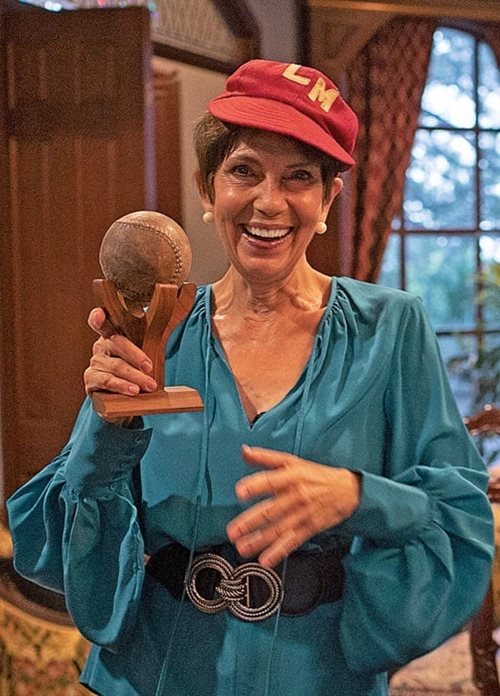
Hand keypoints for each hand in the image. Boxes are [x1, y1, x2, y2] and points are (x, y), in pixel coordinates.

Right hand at [83, 308, 156, 414]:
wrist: (126, 392)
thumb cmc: (136, 366)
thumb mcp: (144, 350)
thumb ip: (154, 336)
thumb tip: (178, 316)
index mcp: (112, 333)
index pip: (101, 320)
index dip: (98, 317)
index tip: (100, 315)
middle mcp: (101, 345)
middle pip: (117, 344)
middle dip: (136, 356)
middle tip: (150, 367)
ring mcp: (95, 362)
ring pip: (115, 366)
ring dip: (134, 376)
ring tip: (149, 385)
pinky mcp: (91, 379)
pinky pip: (107, 381)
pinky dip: (121, 386)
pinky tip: (133, 390)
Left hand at [226, 445, 360, 567]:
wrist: (347, 489)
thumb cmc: (316, 474)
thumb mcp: (291, 461)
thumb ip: (265, 457)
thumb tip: (244, 451)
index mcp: (291, 476)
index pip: (270, 480)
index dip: (255, 486)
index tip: (240, 492)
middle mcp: (296, 495)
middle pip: (270, 510)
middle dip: (250, 522)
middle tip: (233, 531)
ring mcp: (302, 514)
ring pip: (278, 529)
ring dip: (259, 540)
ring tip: (242, 548)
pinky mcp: (309, 528)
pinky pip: (292, 541)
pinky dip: (279, 552)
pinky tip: (266, 559)